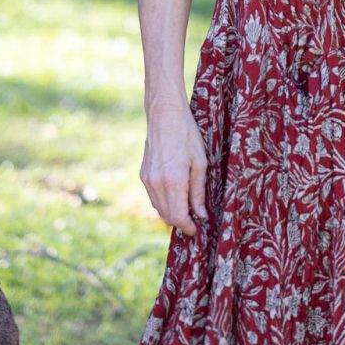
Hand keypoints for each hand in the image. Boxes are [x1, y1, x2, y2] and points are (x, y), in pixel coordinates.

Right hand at [140, 106, 207, 237]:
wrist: (165, 115)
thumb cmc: (187, 135)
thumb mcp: (200, 162)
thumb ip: (199, 191)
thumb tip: (200, 215)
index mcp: (173, 181)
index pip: (178, 217)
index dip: (188, 227)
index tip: (198, 229)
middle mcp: (157, 184)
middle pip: (167, 216)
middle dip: (181, 222)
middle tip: (195, 219)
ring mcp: (147, 180)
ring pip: (159, 208)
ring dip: (172, 213)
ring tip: (187, 207)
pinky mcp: (143, 175)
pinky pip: (153, 197)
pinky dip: (164, 202)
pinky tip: (176, 194)